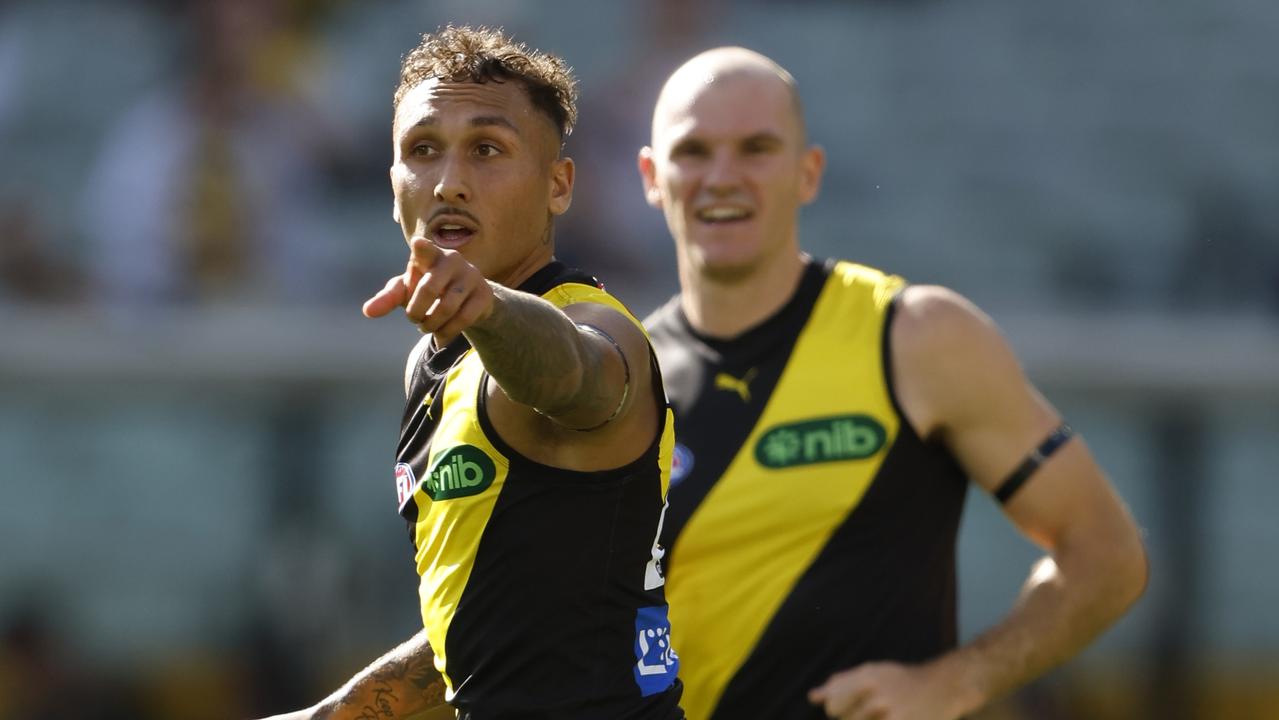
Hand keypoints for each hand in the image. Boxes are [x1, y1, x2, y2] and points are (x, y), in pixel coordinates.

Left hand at [363, 237, 494, 344]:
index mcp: (429, 254)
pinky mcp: (484, 294)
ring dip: (431, 324)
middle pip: (428, 290)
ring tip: (426, 327)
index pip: (424, 248)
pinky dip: (447, 332)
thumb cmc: (430, 289)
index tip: (417, 244)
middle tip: (414, 319)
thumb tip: (367, 312)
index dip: (421, 248)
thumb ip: (387, 298)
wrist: (468, 299)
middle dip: (416, 312)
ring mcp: (472, 275)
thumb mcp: (407, 292)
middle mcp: (452, 260)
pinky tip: (441, 335)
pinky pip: (463, 318)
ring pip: (446, 307)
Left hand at [808, 661, 965, 719]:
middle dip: (853, 718)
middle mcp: (876, 696)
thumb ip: (841, 683)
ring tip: (883, 713)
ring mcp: (889, 714)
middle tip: (873, 711)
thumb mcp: (872, 672)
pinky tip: (893, 715)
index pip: (832, 705)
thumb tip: (813, 697)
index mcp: (866, 678)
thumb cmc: (902, 680)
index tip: (849, 707)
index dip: (838, 709)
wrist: (944, 687)